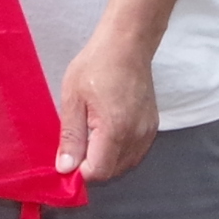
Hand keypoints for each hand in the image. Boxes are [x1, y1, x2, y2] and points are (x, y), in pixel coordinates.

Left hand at [52, 36, 159, 187]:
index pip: (98, 172)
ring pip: (125, 165)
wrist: (127, 45)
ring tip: (93, 135)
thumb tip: (65, 168)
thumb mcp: (73, 98)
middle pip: (112, 173)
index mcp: (115, 129)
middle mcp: (136, 135)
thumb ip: (71, 137)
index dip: (80, 171)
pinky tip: (108, 133)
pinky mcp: (152, 127)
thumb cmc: (97, 65)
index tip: (69, 157)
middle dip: (93, 167)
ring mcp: (147, 132)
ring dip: (107, 160)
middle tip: (79, 144)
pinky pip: (135, 153)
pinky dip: (120, 152)